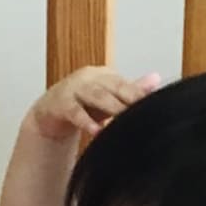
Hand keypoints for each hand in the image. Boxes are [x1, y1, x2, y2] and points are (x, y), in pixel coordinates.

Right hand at [28, 67, 162, 138]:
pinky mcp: (59, 103)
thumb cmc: (81, 105)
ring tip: (124, 119)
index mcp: (103, 75)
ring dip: (111, 107)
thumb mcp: (107, 100)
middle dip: (130, 98)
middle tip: (144, 111)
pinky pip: (74, 112)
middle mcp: (89, 77)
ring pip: (96, 96)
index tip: (155, 106)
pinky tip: (96, 131)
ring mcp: (73, 88)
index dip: (139, 94)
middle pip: (113, 86)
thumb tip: (157, 79)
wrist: (48, 113)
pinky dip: (86, 121)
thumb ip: (130, 91)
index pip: (125, 84)